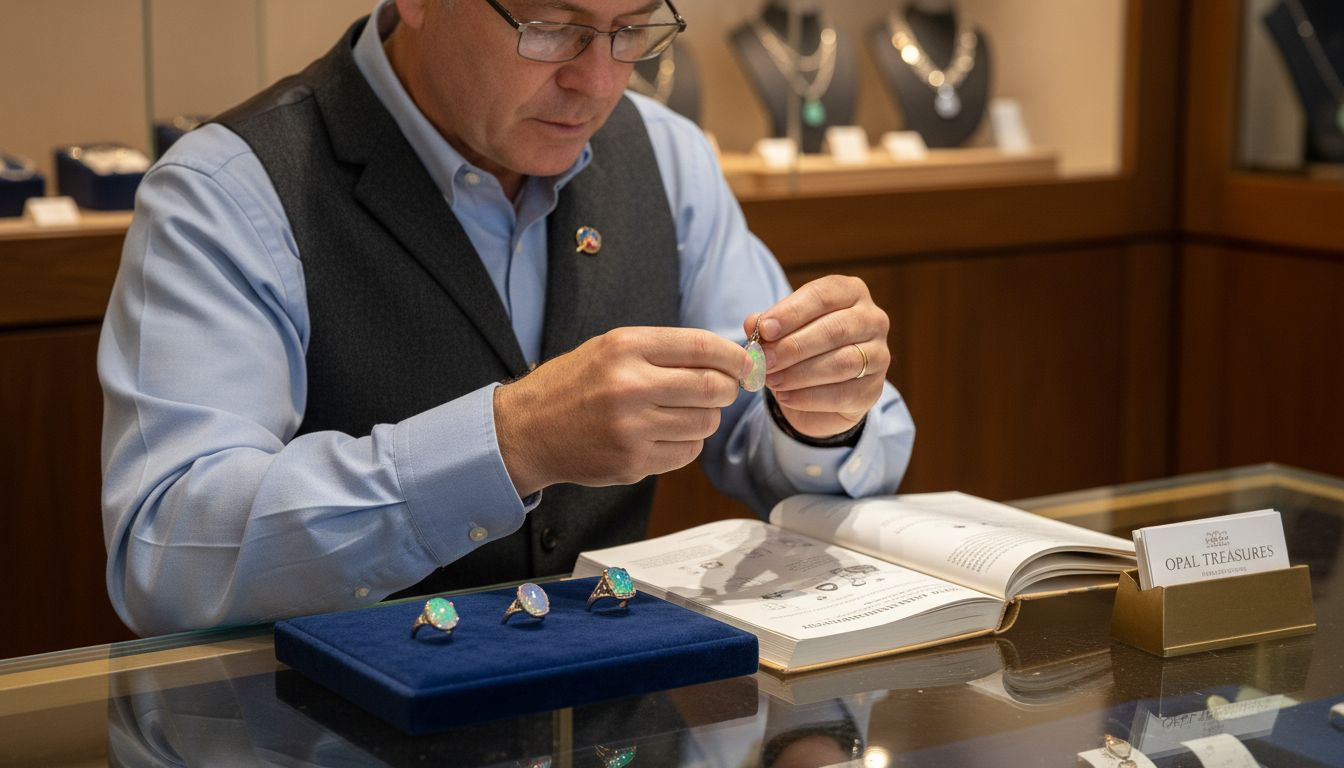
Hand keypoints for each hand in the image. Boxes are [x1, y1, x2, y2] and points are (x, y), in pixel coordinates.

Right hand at [494, 326, 750, 495]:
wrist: (527, 430)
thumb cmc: (574, 384)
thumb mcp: (610, 348)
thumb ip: (664, 350)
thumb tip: (725, 359)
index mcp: (625, 347)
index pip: (703, 348)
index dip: (734, 357)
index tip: (745, 364)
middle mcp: (630, 385)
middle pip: (713, 388)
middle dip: (728, 389)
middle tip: (723, 390)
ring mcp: (632, 428)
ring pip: (705, 423)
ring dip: (705, 418)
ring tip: (681, 412)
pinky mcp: (633, 462)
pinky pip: (687, 453)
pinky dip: (686, 443)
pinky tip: (664, 434)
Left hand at [745, 275, 889, 438]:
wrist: (820, 390)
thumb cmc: (802, 347)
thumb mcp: (783, 330)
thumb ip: (768, 324)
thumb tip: (752, 322)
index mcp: (851, 293)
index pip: (823, 296)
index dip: (792, 313)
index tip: (764, 329)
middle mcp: (872, 319)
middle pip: (835, 329)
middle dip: (794, 346)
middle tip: (765, 360)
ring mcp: (879, 355)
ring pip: (842, 363)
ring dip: (800, 373)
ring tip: (771, 380)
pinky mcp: (874, 389)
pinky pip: (843, 394)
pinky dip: (809, 397)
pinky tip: (785, 397)